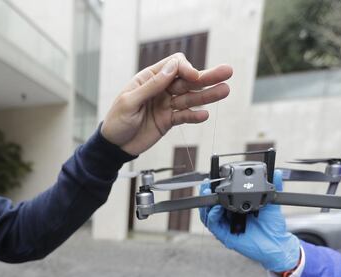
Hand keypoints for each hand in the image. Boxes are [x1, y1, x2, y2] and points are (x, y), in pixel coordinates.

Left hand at [101, 52, 232, 155]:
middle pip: (187, 79)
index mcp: (148, 79)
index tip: (193, 77)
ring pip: (190, 97)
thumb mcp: (129, 102)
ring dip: (207, 94)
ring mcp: (166, 104)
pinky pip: (185, 116)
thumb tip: (171, 68)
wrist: (114, 146)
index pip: (174, 66)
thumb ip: (151, 86)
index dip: (186, 69)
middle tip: (226, 72)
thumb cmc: (116, 121)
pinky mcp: (169, 120)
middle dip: (206, 76)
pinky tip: (204, 115)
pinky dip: (194, 115)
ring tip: (224, 91)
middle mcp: (161, 89)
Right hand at [199, 171, 300, 272]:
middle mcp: (229, 217)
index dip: (216, 188)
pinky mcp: (225, 236)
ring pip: (208, 215)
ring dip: (206, 204)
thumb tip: (276, 172)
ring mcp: (226, 227)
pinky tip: (216, 209)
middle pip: (211, 205)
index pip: (222, 197)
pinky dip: (213, 216)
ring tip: (208, 193)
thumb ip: (273, 186)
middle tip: (205, 184)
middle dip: (206, 193)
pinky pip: (214, 225)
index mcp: (237, 208)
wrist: (277, 243)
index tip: (214, 177)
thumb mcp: (271, 203)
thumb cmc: (273, 226)